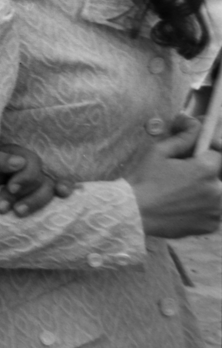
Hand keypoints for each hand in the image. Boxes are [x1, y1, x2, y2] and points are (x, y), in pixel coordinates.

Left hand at [0, 143, 73, 215]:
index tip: (11, 189)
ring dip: (35, 202)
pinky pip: (59, 189)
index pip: (31, 162)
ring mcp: (37, 180)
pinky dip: (64, 190)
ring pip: (48, 189)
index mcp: (15, 154)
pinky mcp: (40, 193)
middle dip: (22, 195)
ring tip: (18, 213)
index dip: (25, 177)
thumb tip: (19, 162)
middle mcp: (29, 166)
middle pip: (39, 179)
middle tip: (1, 207)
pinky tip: (63, 195)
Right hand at [129, 114, 221, 239]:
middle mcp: (217, 191)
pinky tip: (182, 207)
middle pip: (217, 175)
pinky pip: (212, 212)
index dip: (205, 153)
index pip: (218, 154)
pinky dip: (202, 209)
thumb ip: (184, 136)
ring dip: (203, 191)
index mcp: (205, 169)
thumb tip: (196, 122)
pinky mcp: (211, 225)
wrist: (133, 213)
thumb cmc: (144, 179)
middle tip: (180, 177)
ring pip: (216, 194)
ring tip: (179, 193)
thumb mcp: (159, 151)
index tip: (192, 156)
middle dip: (203, 173)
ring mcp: (215, 210)